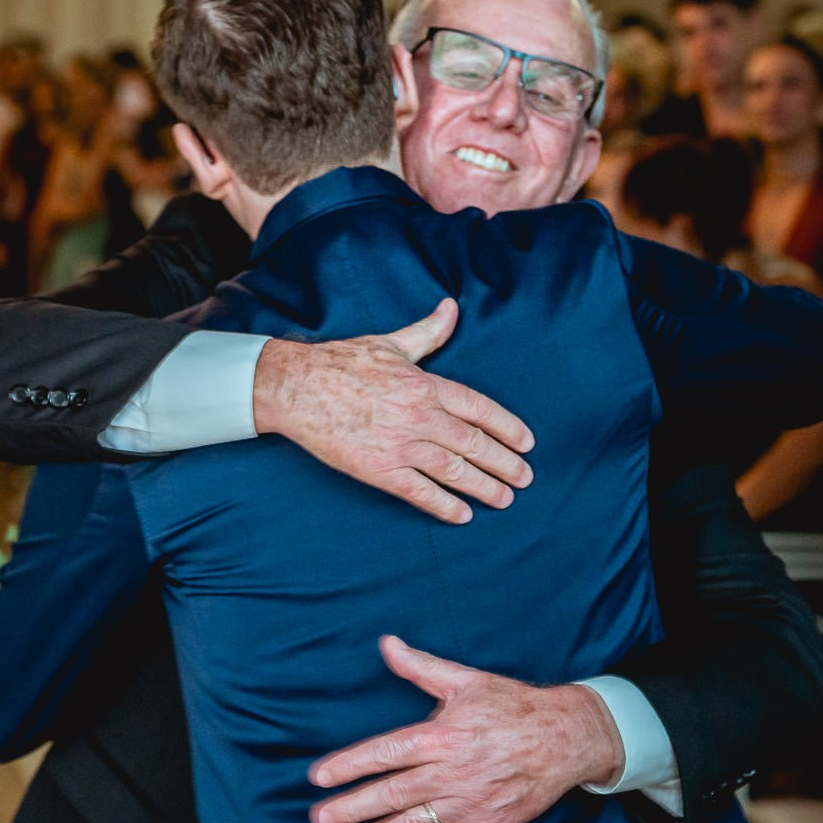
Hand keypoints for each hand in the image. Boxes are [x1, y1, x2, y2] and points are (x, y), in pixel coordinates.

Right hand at [252, 299, 534, 524]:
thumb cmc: (341, 362)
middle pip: (474, 444)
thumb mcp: (391, 343)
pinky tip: (462, 515)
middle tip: (525, 478)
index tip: (526, 443)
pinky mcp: (378, 469)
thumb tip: (451, 308)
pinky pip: (420, 492)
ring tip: (505, 499)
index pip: (479, 409)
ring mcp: (399, 445)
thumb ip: (428, 332)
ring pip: (454, 471)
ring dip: (484, 487)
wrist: (296, 388)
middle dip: (505, 464)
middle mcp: (419, 417)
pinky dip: (444, 505)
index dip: (507, 428)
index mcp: (425, 385)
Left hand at [306, 636, 620, 822]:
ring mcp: (470, 803)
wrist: (567, 737)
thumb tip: (387, 644)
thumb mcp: (466, 680)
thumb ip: (421, 666)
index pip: (384, 754)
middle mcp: (451, 772)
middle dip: (352, 808)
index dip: (349, 765)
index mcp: (441, 735)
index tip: (319, 777)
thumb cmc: (513, 706)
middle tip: (320, 818)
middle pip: (392, 794)